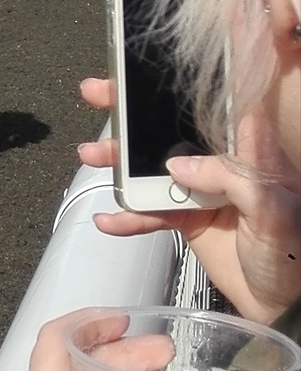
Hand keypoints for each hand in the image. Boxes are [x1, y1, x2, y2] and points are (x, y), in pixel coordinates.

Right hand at [78, 78, 300, 323]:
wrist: (283, 307)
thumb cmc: (292, 256)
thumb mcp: (273, 213)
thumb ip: (231, 180)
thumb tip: (177, 166)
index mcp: (251, 151)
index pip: (218, 103)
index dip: (185, 78)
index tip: (149, 63)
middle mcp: (223, 163)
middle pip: (172, 127)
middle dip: (132, 111)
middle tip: (98, 94)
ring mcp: (202, 190)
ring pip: (153, 167)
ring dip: (120, 160)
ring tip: (91, 156)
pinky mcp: (187, 218)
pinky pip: (151, 212)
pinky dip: (128, 216)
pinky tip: (108, 220)